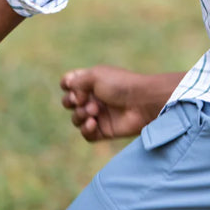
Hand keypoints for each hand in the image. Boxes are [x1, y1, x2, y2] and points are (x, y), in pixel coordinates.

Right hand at [60, 65, 184, 141]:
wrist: (142, 102)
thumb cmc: (120, 85)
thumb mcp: (95, 75)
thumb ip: (76, 81)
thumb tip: (69, 91)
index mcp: (91, 81)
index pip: (69, 83)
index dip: (67, 85)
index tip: (72, 85)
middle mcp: (93, 97)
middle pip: (68, 102)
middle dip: (71, 102)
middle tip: (82, 100)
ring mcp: (98, 114)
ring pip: (76, 119)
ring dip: (80, 115)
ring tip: (94, 111)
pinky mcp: (104, 130)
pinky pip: (86, 134)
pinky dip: (86, 129)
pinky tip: (93, 123)